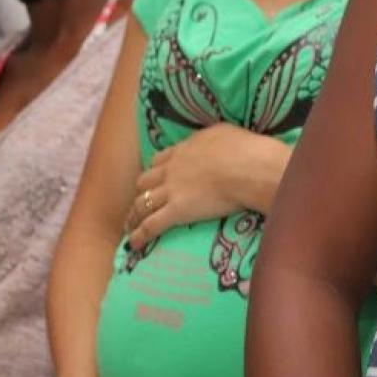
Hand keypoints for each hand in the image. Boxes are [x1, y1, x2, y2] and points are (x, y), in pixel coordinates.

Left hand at [126, 124, 247, 250]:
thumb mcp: (223, 132)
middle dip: (141, 192)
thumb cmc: (242, 149)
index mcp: (183, 151)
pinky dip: (140, 235)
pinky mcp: (176, 212)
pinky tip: (135, 243)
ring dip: (134, 215)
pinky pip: (151, 225)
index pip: (159, 160)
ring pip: (142, 204)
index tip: (155, 178)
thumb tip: (214, 142)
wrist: (247, 168)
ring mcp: (171, 191)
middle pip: (145, 182)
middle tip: (141, 203)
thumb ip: (211, 137)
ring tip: (130, 226)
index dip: (155, 171)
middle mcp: (171, 170)